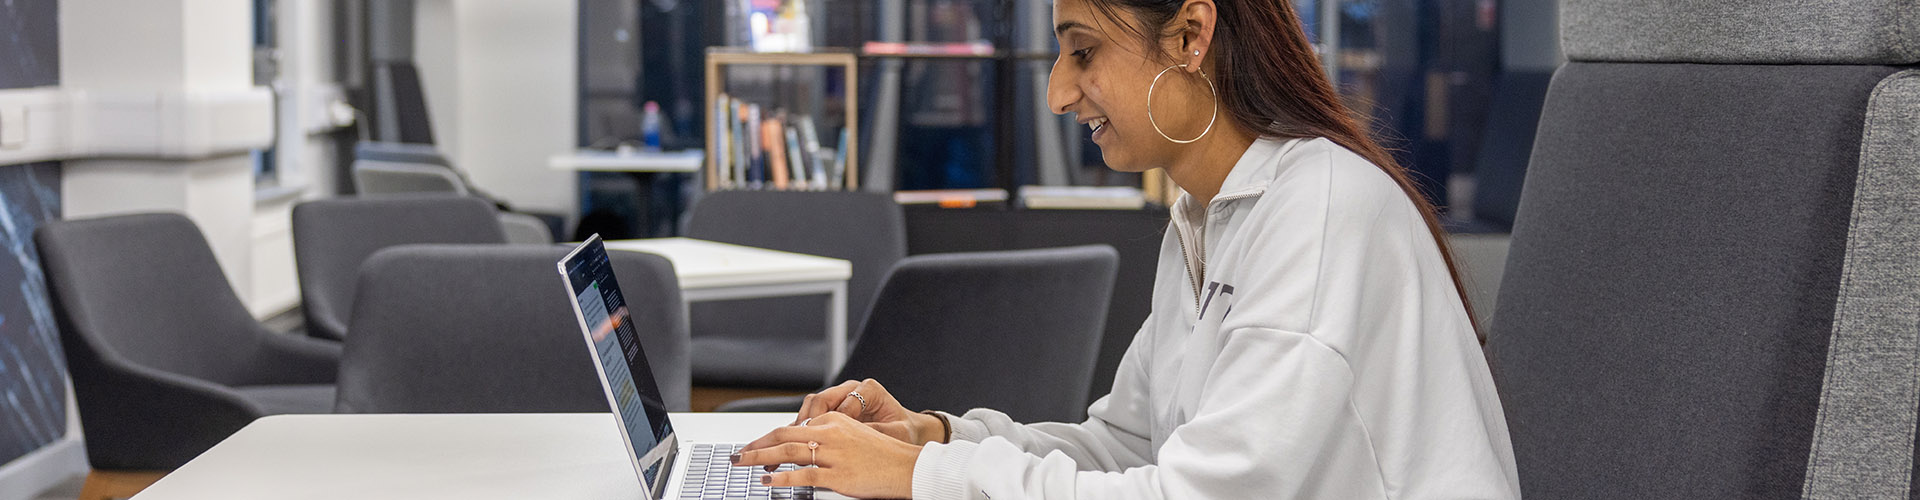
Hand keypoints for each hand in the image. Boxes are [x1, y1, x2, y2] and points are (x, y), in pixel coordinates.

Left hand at [733, 412, 919, 498]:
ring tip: (744, 463)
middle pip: (783, 435)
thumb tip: (801, 445)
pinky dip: (781, 477)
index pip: (794, 427)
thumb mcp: (854, 435)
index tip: (757, 445)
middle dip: (757, 444)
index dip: (771, 437)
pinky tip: (769, 480)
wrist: (907, 467)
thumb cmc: (883, 455)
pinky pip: (802, 475)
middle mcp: (831, 433)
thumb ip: (828, 437)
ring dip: (760, 457)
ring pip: (787, 452)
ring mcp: (834, 454)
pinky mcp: (838, 476)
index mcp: (835, 421)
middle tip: (739, 453)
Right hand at [795, 379, 946, 444]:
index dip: (833, 424)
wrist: (905, 431)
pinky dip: (805, 428)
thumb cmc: (903, 431)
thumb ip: (879, 433)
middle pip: (822, 399)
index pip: (843, 403)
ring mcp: (840, 397)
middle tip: (803, 442)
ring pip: (813, 404)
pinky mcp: (833, 408)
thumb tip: (860, 438)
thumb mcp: (897, 433)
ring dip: (803, 424)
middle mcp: (852, 389)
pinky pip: (813, 413)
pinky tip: (800, 443)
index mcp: (869, 390)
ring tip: (797, 443)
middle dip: (810, 422)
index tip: (826, 442)